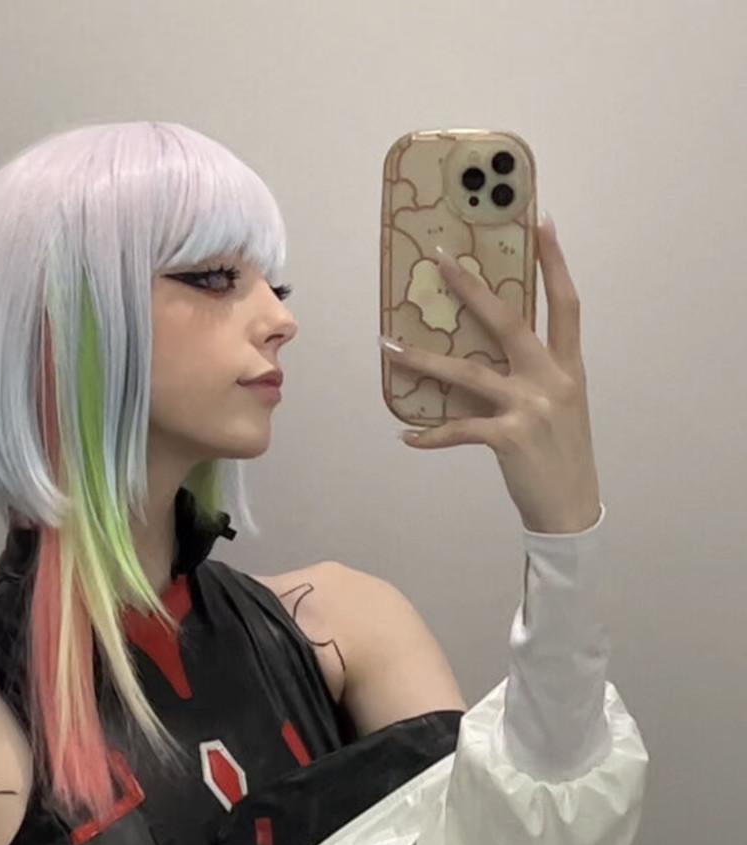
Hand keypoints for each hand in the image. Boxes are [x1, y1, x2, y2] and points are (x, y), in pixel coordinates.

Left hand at [382, 215, 601, 534]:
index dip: (556, 262)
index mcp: (569, 367)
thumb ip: (533, 377)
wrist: (571, 508)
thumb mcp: (559, 408)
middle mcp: (553, 379)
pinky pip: (459, 428)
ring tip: (388, 347)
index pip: (566, 303)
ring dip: (424, 360)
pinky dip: (432, 434)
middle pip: (508, 321)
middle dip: (472, 288)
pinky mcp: (509, 438)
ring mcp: (531, 407)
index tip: (542, 222)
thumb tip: (485, 358)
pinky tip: (408, 438)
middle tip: (440, 259)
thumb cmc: (560, 456)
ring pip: (468, 372)